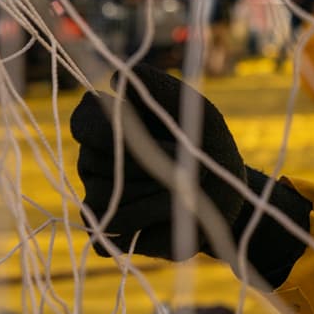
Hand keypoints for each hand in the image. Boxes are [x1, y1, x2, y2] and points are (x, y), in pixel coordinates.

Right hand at [70, 64, 309, 284]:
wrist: (229, 193)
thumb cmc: (208, 143)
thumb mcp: (193, 110)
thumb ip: (159, 89)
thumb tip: (118, 77)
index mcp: (105, 126)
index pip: (84, 121)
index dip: (111, 128)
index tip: (145, 129)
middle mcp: (92, 161)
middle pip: (97, 160)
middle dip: (150, 160)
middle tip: (186, 161)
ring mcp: (97, 200)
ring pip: (108, 197)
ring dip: (158, 191)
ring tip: (187, 186)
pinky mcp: (108, 236)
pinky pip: (113, 230)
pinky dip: (153, 219)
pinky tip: (175, 212)